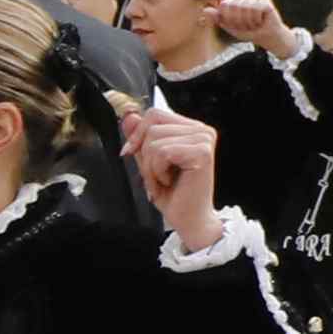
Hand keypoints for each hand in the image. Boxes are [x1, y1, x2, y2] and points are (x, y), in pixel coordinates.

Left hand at [126, 102, 227, 250]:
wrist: (189, 219)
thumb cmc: (173, 194)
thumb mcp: (148, 161)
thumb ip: (140, 138)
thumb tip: (128, 117)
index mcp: (192, 129)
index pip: (154, 114)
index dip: (136, 133)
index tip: (129, 152)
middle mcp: (202, 130)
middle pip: (152, 125)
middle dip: (144, 155)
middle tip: (155, 176)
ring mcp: (204, 139)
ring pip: (154, 140)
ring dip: (150, 166)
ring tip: (163, 181)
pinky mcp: (202, 151)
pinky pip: (162, 152)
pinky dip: (157, 171)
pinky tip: (170, 182)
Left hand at [212, 0, 299, 57]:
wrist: (267, 38)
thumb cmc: (249, 32)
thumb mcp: (230, 27)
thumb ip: (218, 18)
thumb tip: (204, 10)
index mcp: (234, 1)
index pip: (224, 5)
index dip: (229, 18)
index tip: (235, 25)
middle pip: (234, 5)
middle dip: (239, 20)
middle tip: (246, 26)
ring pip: (245, 7)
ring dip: (249, 21)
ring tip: (254, 24)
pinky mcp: (266, 1)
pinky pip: (256, 8)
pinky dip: (257, 19)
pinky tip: (261, 21)